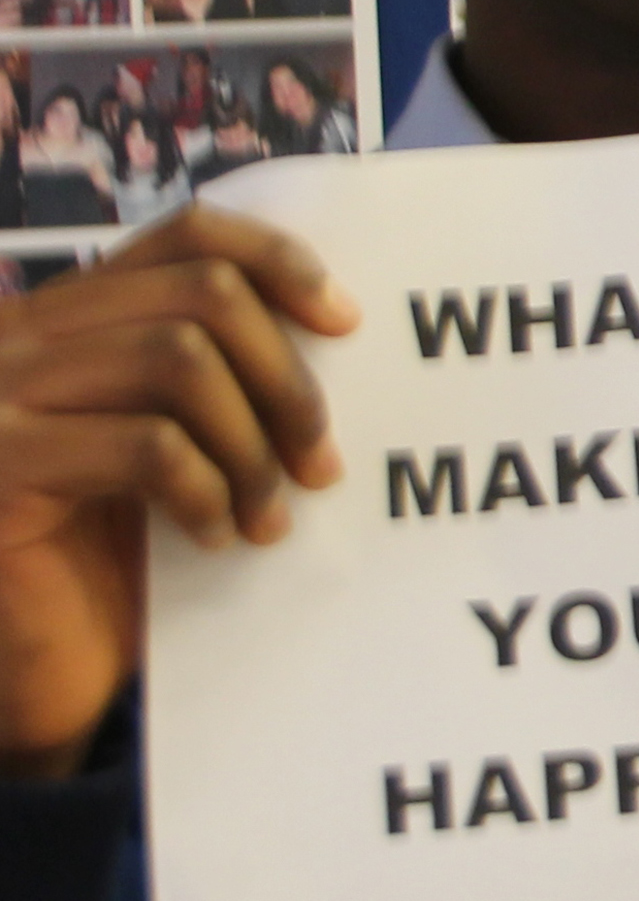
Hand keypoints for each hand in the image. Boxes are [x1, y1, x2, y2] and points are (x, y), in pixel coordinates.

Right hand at [0, 203, 353, 776]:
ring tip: (272, 515)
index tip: (344, 322)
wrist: (29, 667)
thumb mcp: (168, 450)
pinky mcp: (0, 464)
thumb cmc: (110, 561)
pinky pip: (147, 446)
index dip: (276, 261)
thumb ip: (216, 385)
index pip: (185, 233)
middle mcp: (20, 334)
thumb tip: (338, 339)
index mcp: (67, 317)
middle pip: (203, 294)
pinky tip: (215, 536)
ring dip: (255, 445)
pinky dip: (206, 490)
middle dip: (287, 379)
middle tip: (321, 465)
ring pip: (181, 361)